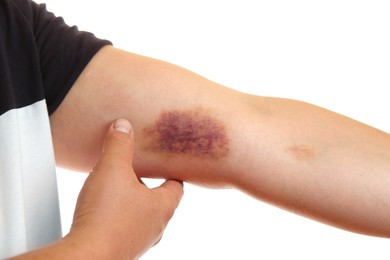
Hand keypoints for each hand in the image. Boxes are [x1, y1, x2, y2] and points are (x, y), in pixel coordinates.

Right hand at [67, 119, 183, 258]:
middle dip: (147, 183)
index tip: (166, 161)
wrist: (86, 257)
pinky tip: (102, 210)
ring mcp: (139, 240)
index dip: (172, 171)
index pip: (177, 185)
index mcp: (163, 207)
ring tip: (116, 187)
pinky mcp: (121, 249)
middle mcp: (155, 226)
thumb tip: (123, 126)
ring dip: (131, 201)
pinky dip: (119, 215)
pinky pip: (124, 227)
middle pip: (158, 199)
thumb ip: (119, 145)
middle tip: (136, 169)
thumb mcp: (113, 169)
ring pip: (141, 214)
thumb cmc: (106, 217)